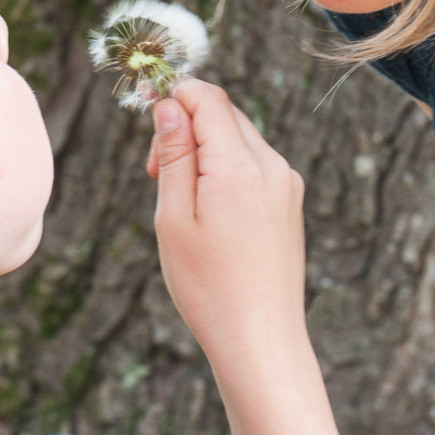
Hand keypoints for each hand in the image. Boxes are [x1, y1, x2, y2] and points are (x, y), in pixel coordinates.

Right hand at [148, 80, 308, 376]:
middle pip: (224, 112)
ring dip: (206, 148)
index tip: (144, 112)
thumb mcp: (174, 218)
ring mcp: (286, 183)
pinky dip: (227, 168)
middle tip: (156, 172)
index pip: (207, 97)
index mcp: (238, 166)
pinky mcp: (291, 201)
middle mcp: (271, 166)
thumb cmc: (208, 287)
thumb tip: (170, 105)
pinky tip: (210, 212)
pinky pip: (255, 163)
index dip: (172, 94)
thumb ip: (174, 154)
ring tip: (182, 199)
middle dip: (186, 125)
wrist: (261, 339)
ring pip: (240, 137)